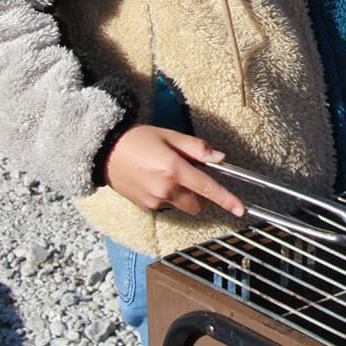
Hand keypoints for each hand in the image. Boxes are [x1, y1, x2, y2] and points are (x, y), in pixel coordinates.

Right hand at [103, 126, 245, 217]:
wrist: (105, 151)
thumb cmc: (138, 139)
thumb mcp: (170, 136)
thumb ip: (197, 148)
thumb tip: (219, 158)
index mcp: (174, 169)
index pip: (207, 188)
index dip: (226, 199)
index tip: (240, 209)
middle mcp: (165, 189)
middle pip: (198, 204)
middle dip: (204, 196)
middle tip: (194, 175)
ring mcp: (155, 201)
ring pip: (183, 206)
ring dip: (186, 195)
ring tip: (171, 174)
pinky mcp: (146, 206)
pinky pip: (168, 206)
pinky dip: (171, 197)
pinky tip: (158, 180)